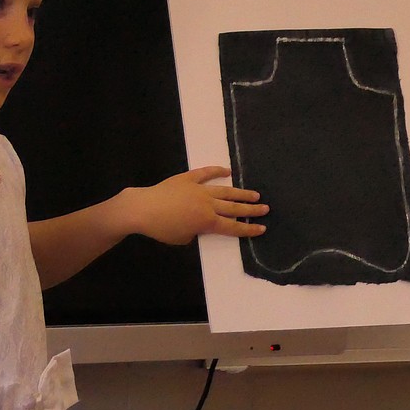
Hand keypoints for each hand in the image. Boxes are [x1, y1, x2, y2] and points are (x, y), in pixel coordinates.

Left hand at [125, 166, 267, 244]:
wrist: (143, 208)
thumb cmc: (162, 229)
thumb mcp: (183, 238)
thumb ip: (196, 232)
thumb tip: (200, 225)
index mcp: (207, 222)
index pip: (233, 227)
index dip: (248, 229)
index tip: (262, 228)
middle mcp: (208, 204)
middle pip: (234, 208)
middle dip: (251, 210)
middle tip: (265, 208)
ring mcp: (199, 189)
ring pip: (225, 191)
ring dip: (241, 193)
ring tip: (255, 194)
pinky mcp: (188, 178)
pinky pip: (206, 173)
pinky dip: (217, 171)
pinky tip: (227, 171)